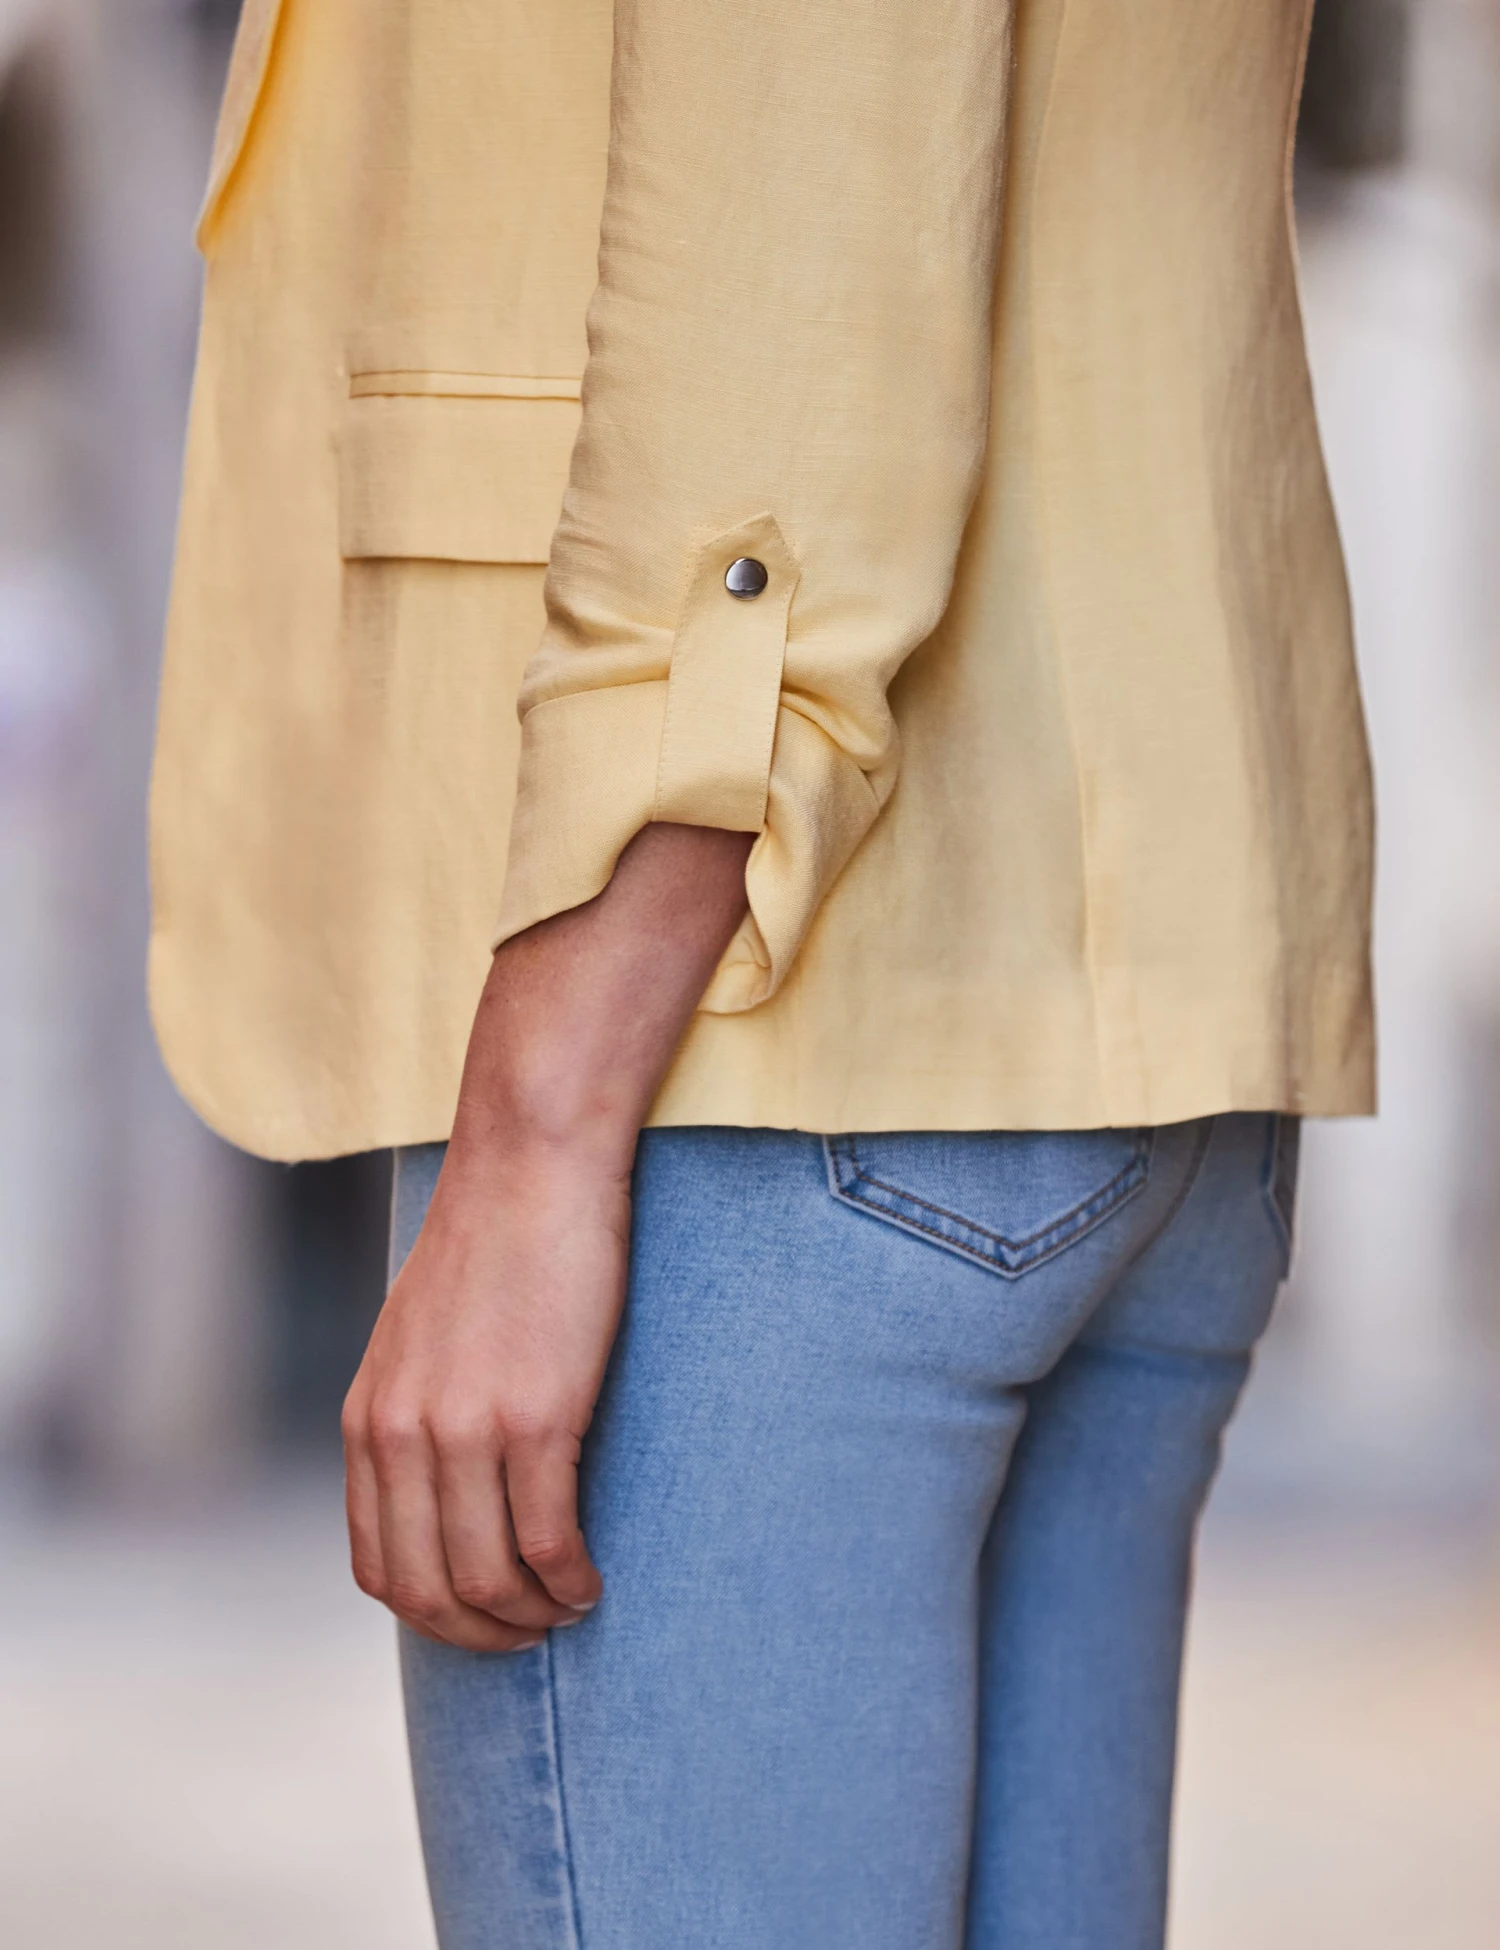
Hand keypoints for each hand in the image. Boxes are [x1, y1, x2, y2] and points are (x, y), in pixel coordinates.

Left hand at [341, 822, 752, 1649]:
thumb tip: (446, 1491)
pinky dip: (569, 1579)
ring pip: (488, 1578)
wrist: (532, 1161)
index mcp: (370, 1419)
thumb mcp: (422, 1337)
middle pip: (427, 1590)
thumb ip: (418, 1413)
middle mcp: (403, 1435)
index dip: (434, 1615)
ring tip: (572, 1606)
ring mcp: (464, 1429)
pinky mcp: (534, 1416)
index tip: (486, 1617)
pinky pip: (546, 1541)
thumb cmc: (496, 1242)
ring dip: (533, 1615)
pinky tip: (592, 1579)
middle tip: (534, 1633)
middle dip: (483, 1635)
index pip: (378, 1566)